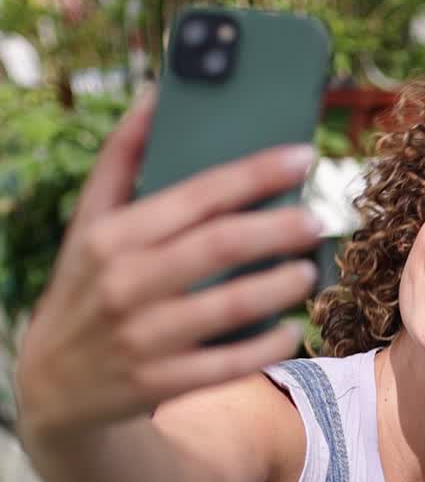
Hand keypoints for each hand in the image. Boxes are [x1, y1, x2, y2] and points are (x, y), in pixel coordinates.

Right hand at [16, 90, 320, 435]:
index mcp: (112, 236)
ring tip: (308, 271)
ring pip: (231, 306)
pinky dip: (268, 346)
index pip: (197, 193)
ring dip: (281, 286)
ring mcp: (143, 337)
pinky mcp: (159, 383)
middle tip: (315, 220)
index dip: (257, 172)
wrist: (54, 387)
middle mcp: (125, 283)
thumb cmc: (86, 290)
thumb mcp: (89, 226)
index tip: (302, 158)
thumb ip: (121, 159)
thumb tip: (157, 94)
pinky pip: (229, 363)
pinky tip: (290, 329)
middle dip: (278, 229)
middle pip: (221, 246)